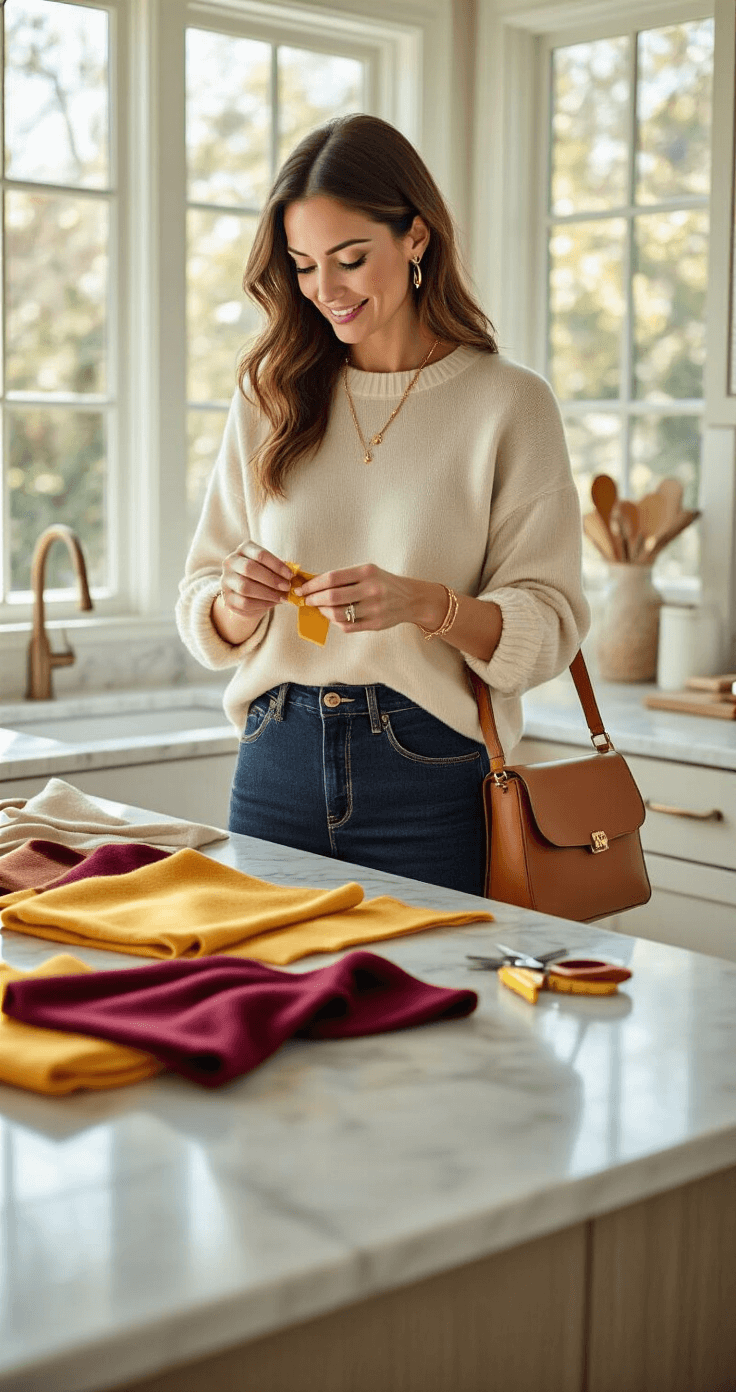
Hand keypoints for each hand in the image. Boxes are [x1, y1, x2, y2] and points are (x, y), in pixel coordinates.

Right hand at [220, 543, 292, 620]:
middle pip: (249, 568)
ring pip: (245, 587)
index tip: (291, 575)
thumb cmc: (262, 578)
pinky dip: (262, 604)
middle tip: (286, 587)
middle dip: (272, 579)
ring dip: (268, 593)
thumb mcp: (270, 569)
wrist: (246, 596)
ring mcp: (226, 580)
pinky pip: (244, 603)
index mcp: (243, 549)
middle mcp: (231, 562)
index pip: (260, 554)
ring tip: (282, 597)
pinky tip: (273, 603)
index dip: (277, 565)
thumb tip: (293, 576)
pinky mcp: (227, 598)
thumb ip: (279, 570)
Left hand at [295, 563, 444, 632]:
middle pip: (332, 597)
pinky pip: (347, 626)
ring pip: (337, 614)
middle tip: (306, 600)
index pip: (332, 578)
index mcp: (367, 572)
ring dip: (323, 612)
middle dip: (314, 599)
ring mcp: (374, 608)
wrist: (411, 599)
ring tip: (319, 608)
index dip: (312, 584)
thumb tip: (313, 584)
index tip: (302, 589)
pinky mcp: (375, 624)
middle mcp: (371, 589)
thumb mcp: (367, 572)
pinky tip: (333, 617)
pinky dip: (335, 622)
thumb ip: (344, 578)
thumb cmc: (383, 583)